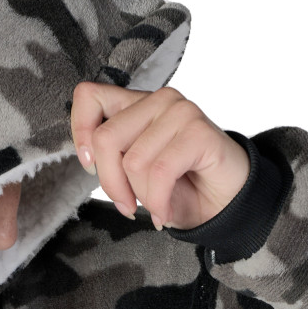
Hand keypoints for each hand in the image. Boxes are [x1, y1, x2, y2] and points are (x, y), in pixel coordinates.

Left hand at [69, 81, 250, 231]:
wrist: (226, 204)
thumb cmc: (182, 189)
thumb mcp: (135, 174)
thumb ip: (112, 157)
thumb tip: (89, 158)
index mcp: (136, 105)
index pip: (89, 96)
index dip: (80, 132)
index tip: (90, 166)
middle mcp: (157, 101)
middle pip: (106, 139)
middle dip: (112, 185)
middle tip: (127, 206)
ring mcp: (180, 112)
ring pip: (133, 161)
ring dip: (143, 198)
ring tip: (156, 206)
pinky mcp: (199, 131)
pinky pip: (160, 172)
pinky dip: (159, 202)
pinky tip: (165, 212)